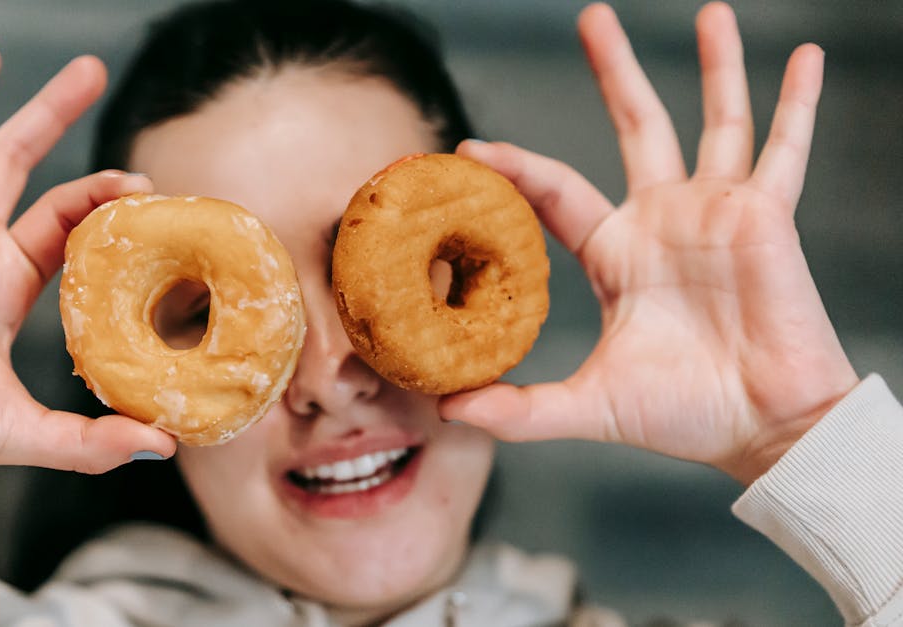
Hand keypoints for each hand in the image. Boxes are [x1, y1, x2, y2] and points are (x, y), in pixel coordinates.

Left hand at [440, 2, 857, 485]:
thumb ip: (523, 409)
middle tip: (593, 19)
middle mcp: (663, 221)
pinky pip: (785, 149)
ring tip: (711, 11)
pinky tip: (803, 56)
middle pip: (636, 126)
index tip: (470, 149)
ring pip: (716, 121)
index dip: (515, 169)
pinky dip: (797, 103)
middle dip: (615, 73)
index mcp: (616, 254)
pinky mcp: (766, 217)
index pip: (555, 191)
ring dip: (714, 67)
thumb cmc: (684, 414)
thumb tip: (451, 411)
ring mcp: (716, 212)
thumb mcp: (591, 405)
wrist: (761, 428)